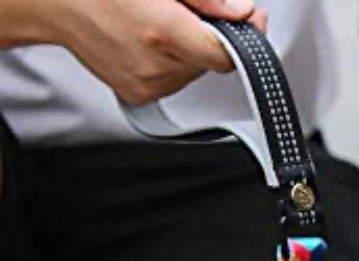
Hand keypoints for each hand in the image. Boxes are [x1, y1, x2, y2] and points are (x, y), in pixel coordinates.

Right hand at [42, 0, 268, 105]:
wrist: (51, 0)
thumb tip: (242, 13)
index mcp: (161, 32)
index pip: (225, 54)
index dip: (243, 37)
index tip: (249, 20)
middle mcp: (154, 66)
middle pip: (210, 62)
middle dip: (207, 36)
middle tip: (184, 10)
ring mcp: (146, 85)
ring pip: (193, 72)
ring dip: (189, 49)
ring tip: (158, 22)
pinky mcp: (138, 95)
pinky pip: (173, 81)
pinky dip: (170, 62)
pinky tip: (147, 39)